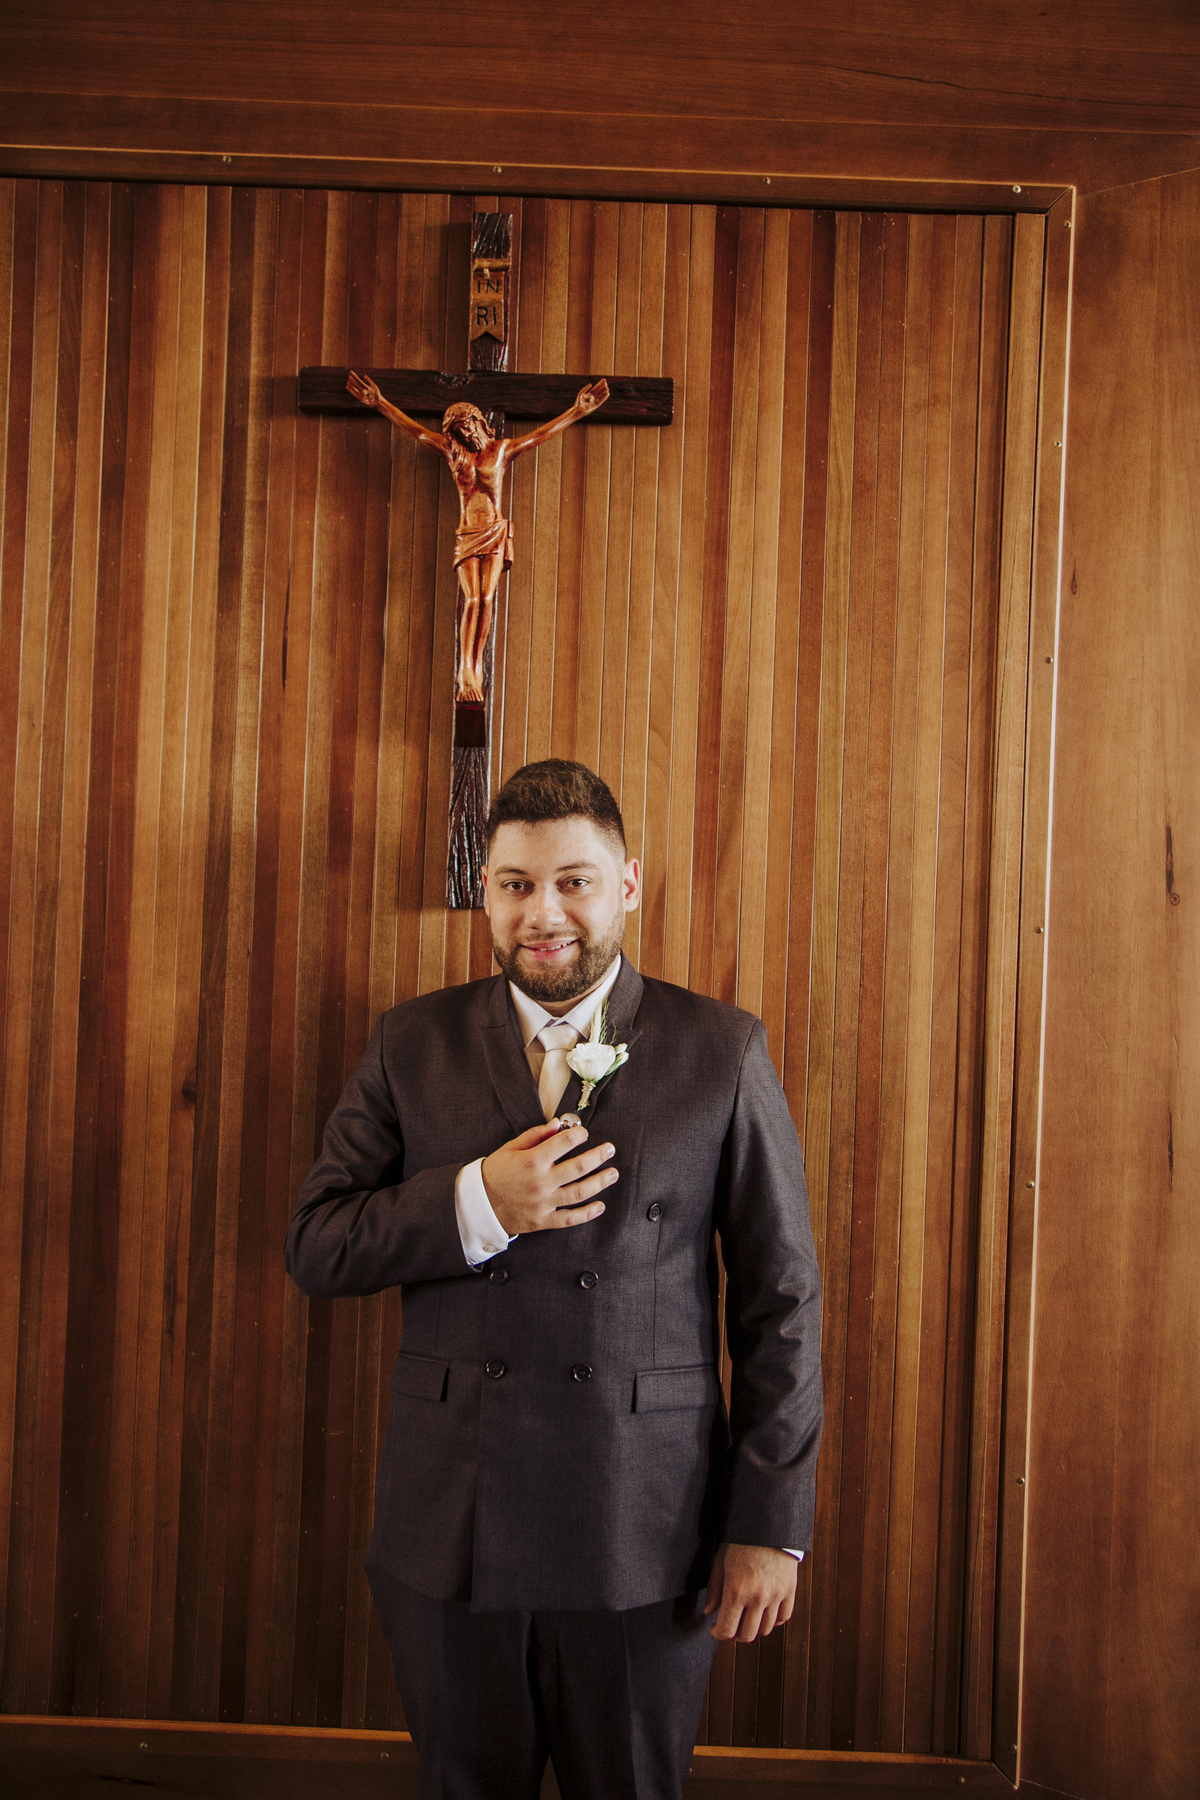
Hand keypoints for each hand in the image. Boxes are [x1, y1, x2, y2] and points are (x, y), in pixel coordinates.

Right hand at [347, 369, 381, 407]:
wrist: (378, 402)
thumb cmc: (377, 394)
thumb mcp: (374, 386)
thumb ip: (370, 381)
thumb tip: (364, 376)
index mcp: (366, 387)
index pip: (359, 381)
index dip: (355, 377)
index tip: (352, 373)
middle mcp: (363, 390)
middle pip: (356, 384)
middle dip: (352, 380)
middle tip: (349, 376)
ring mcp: (361, 394)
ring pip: (354, 389)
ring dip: (351, 385)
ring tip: (347, 382)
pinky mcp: (360, 398)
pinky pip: (354, 394)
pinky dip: (351, 391)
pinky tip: (347, 387)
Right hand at [481, 1119, 616, 1236]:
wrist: (479, 1205)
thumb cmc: (495, 1173)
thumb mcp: (511, 1148)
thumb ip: (535, 1135)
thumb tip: (557, 1124)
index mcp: (532, 1161)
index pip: (564, 1143)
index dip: (578, 1135)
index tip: (584, 1133)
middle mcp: (541, 1182)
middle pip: (579, 1167)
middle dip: (598, 1156)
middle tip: (610, 1149)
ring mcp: (544, 1203)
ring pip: (580, 1192)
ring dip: (600, 1182)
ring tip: (612, 1174)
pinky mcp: (543, 1220)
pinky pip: (570, 1219)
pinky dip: (587, 1213)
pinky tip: (600, 1206)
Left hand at [575, 378, 608, 413]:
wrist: (577, 410)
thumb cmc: (578, 403)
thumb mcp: (580, 393)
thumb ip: (585, 388)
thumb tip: (591, 384)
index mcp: (589, 394)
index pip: (596, 388)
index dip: (599, 384)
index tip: (603, 380)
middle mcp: (593, 397)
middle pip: (599, 391)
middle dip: (602, 387)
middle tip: (606, 382)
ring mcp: (594, 402)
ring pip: (600, 395)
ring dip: (604, 392)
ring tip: (607, 388)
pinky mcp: (595, 406)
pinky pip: (601, 401)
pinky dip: (604, 397)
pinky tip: (607, 394)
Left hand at [704, 1543, 797, 1641]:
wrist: (767, 1525)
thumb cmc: (740, 1541)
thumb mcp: (721, 1562)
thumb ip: (714, 1589)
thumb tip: (709, 1612)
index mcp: (736, 1591)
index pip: (727, 1630)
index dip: (718, 1633)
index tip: (715, 1628)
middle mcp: (757, 1597)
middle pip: (747, 1635)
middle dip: (735, 1634)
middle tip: (731, 1624)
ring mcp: (775, 1596)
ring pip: (765, 1629)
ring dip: (754, 1627)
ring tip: (747, 1617)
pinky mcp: (789, 1591)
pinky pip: (783, 1618)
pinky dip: (773, 1619)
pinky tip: (764, 1611)